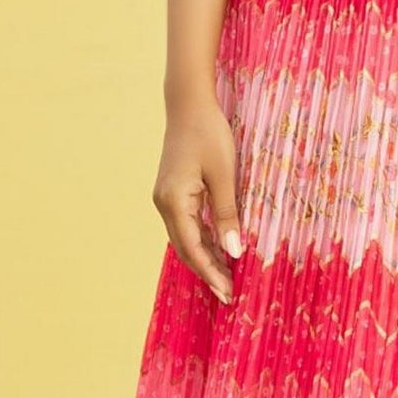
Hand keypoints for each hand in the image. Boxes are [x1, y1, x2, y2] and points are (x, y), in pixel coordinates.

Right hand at [153, 94, 242, 301]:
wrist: (188, 104)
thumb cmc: (209, 133)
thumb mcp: (225, 174)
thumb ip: (227, 214)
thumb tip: (233, 251)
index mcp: (174, 201)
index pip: (193, 248)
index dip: (211, 272)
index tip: (228, 292)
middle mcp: (164, 203)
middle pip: (186, 248)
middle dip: (207, 272)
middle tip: (229, 293)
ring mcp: (166, 198)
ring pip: (185, 238)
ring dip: (204, 258)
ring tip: (226, 277)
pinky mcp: (173, 192)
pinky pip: (187, 224)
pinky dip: (202, 240)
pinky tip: (218, 250)